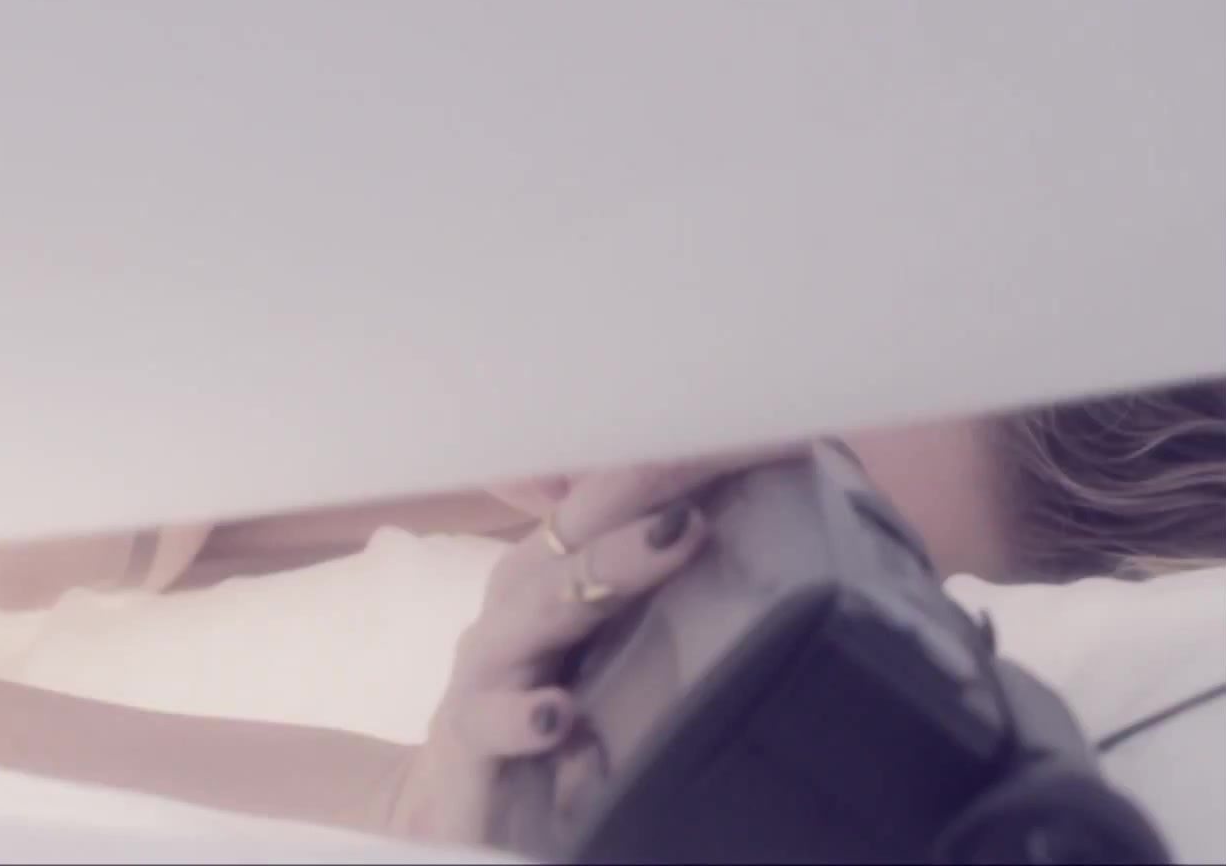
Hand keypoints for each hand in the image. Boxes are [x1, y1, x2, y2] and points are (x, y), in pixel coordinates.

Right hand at [382, 448, 798, 849]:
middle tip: (736, 447)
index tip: (771, 428)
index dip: (687, 457)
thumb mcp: (605, 637)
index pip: (622, 492)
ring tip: (677, 540)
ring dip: (609, 569)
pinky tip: (558, 714)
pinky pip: (490, 719)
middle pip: (587, 525)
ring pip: (542, 601)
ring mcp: (492, 661)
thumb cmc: (545, 700)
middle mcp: (523, 595)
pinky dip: (522, 715)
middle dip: (656, 483)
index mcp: (560, 563)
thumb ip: (656, 584)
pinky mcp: (470, 733)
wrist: (453, 797)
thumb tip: (756, 524)